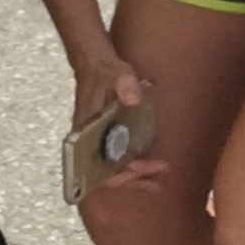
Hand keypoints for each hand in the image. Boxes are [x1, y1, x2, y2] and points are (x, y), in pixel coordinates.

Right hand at [70, 49, 163, 193]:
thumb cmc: (105, 72)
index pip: (95, 165)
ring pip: (112, 170)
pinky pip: (118, 160)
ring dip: (135, 177)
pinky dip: (134, 167)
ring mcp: (98, 141)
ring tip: (158, 179)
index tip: (138, 171)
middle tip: (156, 180)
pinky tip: (151, 167)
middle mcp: (88, 141)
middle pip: (106, 173)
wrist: (95, 64)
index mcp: (85, 130)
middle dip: (131, 179)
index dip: (116, 175)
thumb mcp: (117, 73)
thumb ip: (125, 84)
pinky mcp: (108, 138)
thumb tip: (132, 99)